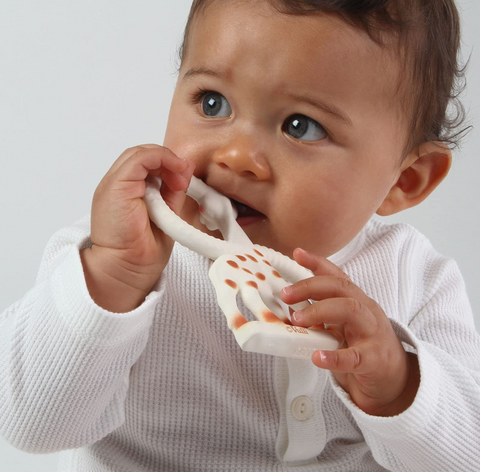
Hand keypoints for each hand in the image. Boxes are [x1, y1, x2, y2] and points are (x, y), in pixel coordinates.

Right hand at [83, 145, 195, 309]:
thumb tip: (185, 167)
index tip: (183, 180)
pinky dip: (158, 157)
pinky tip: (174, 168)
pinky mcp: (116, 187)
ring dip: (164, 158)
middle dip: (167, 160)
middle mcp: (117, 185)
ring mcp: (113, 184)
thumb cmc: (142, 250)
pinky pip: (137, 159)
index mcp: (126, 191)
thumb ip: (173, 190)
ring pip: (138, 153)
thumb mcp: (166, 213)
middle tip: (182, 176)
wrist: (127, 269)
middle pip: (141, 155)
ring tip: (178, 176)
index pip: (145, 163)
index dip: (167, 164)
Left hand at [280, 248, 419, 416]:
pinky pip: (356, 356)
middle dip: (310, 287)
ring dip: (320, 311)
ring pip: (350, 310)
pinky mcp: (374, 359)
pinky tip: (317, 357)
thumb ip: (321, 314)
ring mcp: (373, 333)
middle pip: (341, 288)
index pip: (337, 276)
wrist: (394, 377)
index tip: (297, 253)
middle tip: (285, 295)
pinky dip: (335, 357)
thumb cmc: (363, 346)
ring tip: (297, 320)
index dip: (317, 262)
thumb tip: (289, 307)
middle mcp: (366, 310)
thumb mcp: (343, 324)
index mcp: (356, 300)